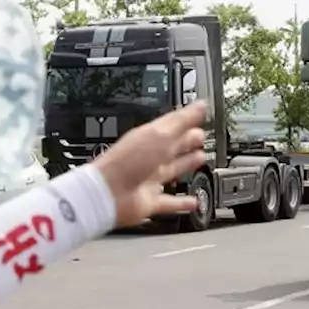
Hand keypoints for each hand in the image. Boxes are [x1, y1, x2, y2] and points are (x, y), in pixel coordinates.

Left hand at [92, 101, 207, 227]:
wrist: (107, 194)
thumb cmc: (127, 162)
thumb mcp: (159, 135)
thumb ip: (181, 120)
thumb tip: (200, 105)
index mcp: (148, 138)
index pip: (171, 126)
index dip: (186, 121)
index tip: (201, 116)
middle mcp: (148, 158)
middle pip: (172, 147)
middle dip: (187, 141)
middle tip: (201, 136)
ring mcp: (148, 180)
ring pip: (172, 170)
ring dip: (187, 165)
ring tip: (200, 159)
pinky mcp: (149, 201)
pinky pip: (170, 201)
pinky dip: (183, 203)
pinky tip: (194, 202)